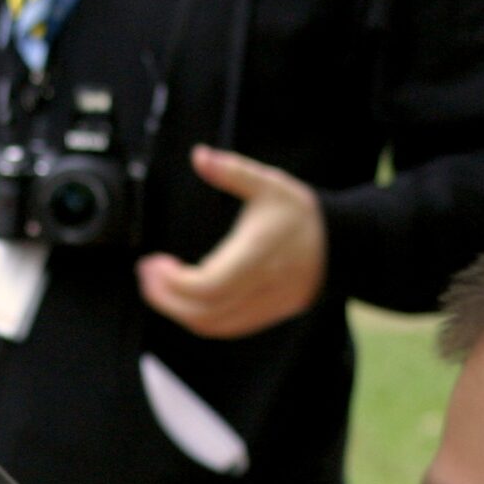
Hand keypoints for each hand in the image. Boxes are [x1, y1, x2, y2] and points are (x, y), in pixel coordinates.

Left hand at [136, 145, 327, 338]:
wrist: (337, 247)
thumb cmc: (299, 215)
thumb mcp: (270, 184)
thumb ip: (233, 171)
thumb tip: (199, 156)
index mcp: (259, 254)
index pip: (210, 284)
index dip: (175, 283)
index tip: (154, 263)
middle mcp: (262, 286)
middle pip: (204, 311)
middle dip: (166, 299)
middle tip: (146, 274)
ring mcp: (264, 306)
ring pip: (212, 325)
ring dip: (178, 311)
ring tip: (156, 286)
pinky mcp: (263, 316)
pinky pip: (224, 328)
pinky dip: (197, 318)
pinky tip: (182, 298)